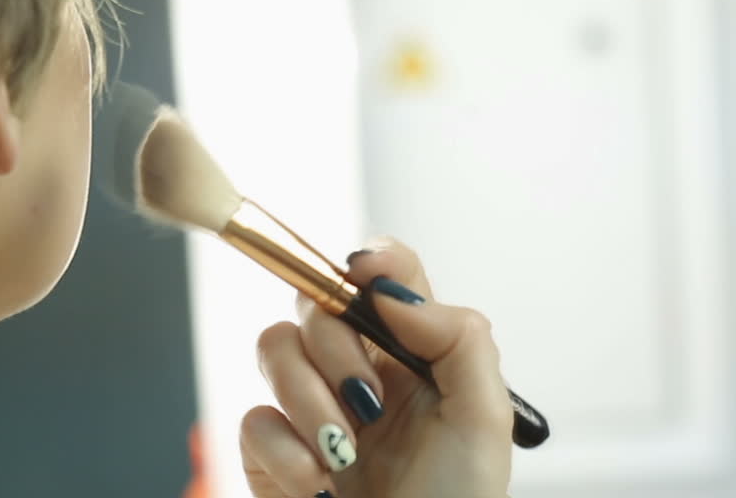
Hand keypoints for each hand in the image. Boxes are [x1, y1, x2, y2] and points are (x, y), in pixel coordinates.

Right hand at [240, 237, 512, 497]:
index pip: (382, 277)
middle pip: (313, 302)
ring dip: (310, 404)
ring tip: (344, 456)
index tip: (361, 272)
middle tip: (367, 404)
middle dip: (335, 351)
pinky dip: (285, 454)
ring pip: (273, 348)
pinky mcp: (270, 450)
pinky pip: (251, 418)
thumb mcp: (483, 421)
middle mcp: (357, 371)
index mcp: (411, 356)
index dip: (369, 261)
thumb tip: (391, 288)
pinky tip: (318, 487)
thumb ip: (457, 337)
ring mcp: (308, 407)